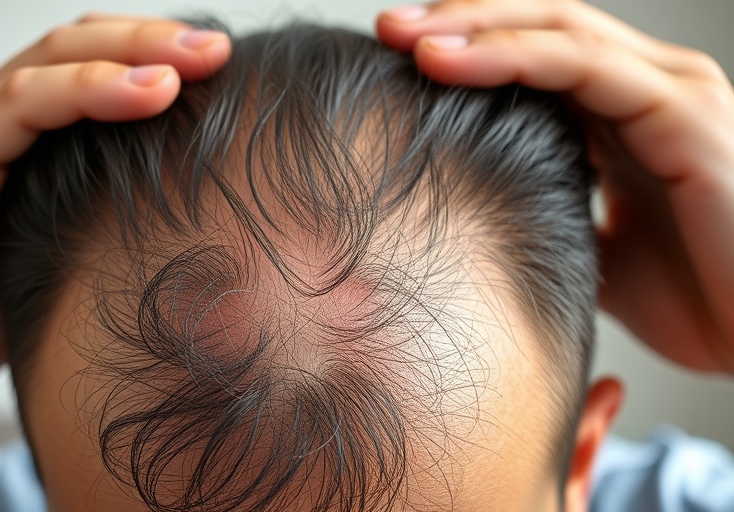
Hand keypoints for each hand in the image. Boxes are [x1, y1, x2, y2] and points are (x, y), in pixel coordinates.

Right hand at [0, 15, 231, 428]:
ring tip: (197, 59)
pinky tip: (144, 92)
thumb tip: (188, 211)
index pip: (87, 67)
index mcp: (15, 137)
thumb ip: (98, 215)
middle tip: (221, 48)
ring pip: (47, 63)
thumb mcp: (54, 253)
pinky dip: (82, 92)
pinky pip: (14, 111)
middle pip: (73, 46)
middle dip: (152, 38)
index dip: (152, 56)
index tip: (225, 68)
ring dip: (129, 53)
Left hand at [376, 0, 733, 372]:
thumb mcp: (602, 256)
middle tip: (386, 28)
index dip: (467, 50)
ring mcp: (669, 91)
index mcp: (622, 118)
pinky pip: (583, 65)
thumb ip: (557, 223)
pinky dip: (510, 55)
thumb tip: (491, 228)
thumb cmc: (702, 299)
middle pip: (538, 28)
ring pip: (556, 30)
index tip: (395, 61)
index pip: (535, 58)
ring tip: (402, 36)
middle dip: (456, 21)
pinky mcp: (682, 110)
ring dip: (472, 26)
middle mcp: (647, 89)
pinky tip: (447, 60)